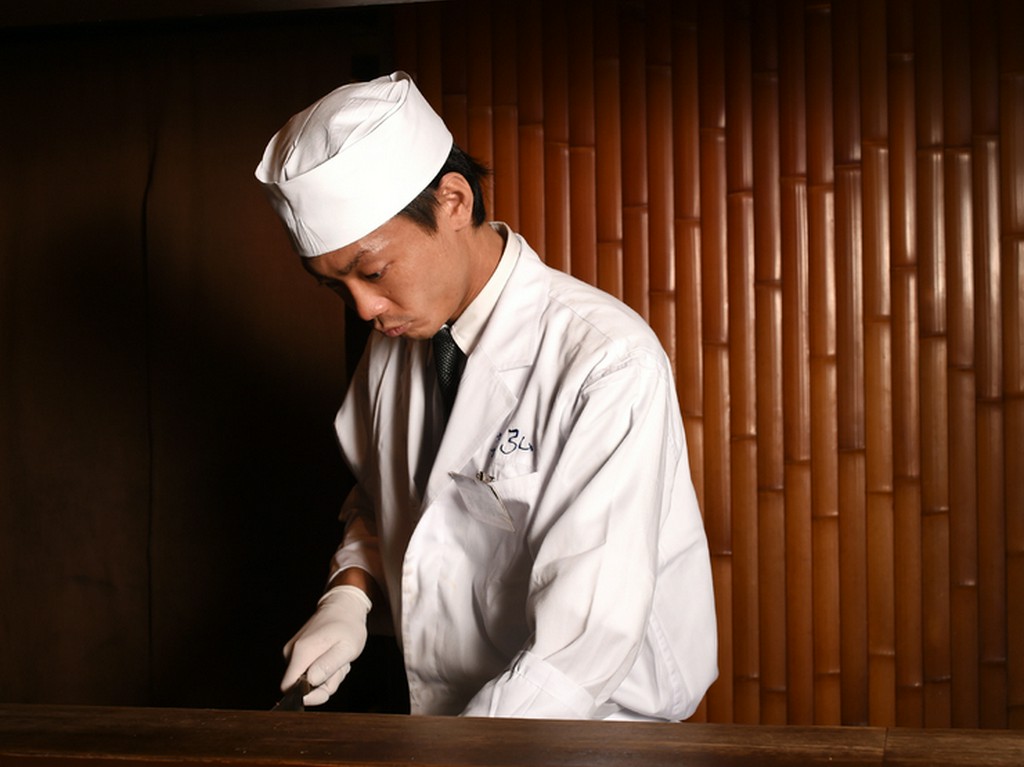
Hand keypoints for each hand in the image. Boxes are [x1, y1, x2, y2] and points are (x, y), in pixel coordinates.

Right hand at [281, 584, 371, 705]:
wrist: (343, 607)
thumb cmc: (348, 626)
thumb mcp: (346, 648)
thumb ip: (328, 666)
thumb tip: (311, 682)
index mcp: (301, 652)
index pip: (288, 687)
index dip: (307, 696)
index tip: (327, 691)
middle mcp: (291, 652)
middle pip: (301, 686)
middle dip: (324, 684)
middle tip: (340, 667)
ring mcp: (293, 652)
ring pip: (307, 680)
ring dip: (327, 675)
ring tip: (339, 659)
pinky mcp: (298, 652)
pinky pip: (309, 671)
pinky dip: (324, 669)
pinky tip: (333, 656)